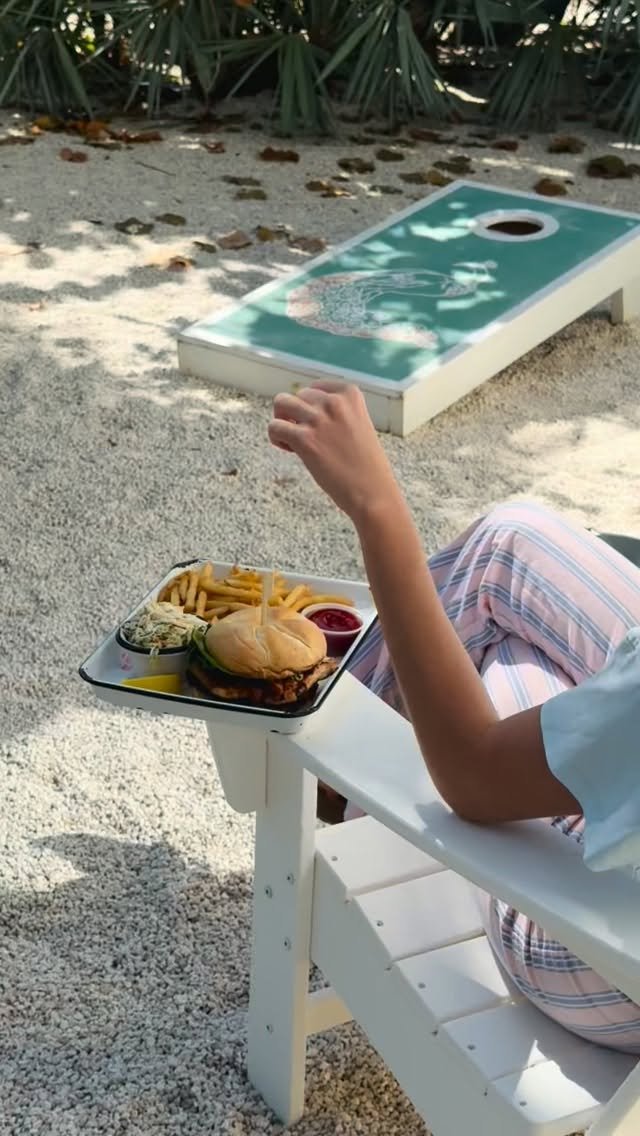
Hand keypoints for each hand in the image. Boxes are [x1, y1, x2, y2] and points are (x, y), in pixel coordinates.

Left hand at [268, 382, 398, 521]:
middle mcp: (334, 402)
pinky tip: (291, 450)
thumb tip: (302, 408)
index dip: (311, 406)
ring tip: (294, 440)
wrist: (372, 491)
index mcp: (350, 394)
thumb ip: (338, 412)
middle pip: (297, 396)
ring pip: (281, 403)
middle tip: (308, 438)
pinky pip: (275, 427)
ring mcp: (318, 419)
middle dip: (297, 415)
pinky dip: (276, 437)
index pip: (315, 387)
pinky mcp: (304, 439)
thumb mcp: (359, 424)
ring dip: (283, 420)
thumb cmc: (366, 464)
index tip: (318, 425)